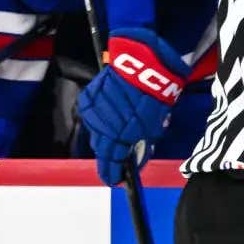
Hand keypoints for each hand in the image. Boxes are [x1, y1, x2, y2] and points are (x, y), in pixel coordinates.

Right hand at [77, 30, 184, 185]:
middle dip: (110, 155)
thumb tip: (135, 159)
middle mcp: (101, 125)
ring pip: (97, 132)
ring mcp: (92, 111)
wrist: (141, 62)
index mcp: (119, 134)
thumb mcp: (155, 124)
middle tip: (118, 160)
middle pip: (102, 148)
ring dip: (106, 135)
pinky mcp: (88, 97)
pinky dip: (102, 120)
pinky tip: (112, 116)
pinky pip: (93, 116)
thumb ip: (143, 143)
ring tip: (118, 132)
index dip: (112, 172)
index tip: (114, 181)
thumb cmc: (154, 94)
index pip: (112, 161)